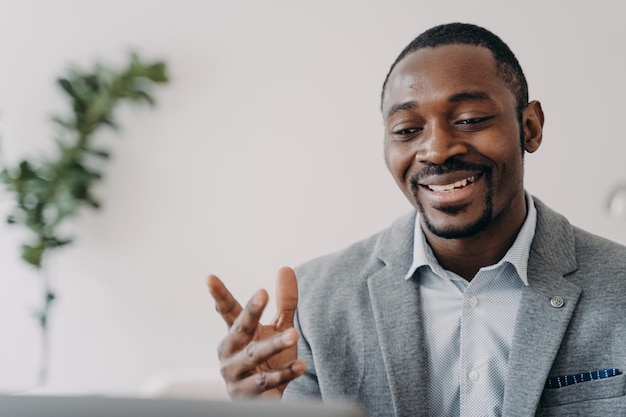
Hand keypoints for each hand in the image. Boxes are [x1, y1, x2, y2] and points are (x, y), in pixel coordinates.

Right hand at [207, 266, 305, 397]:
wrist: (267, 399)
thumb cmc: (270, 360)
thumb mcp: (278, 328)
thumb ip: (284, 302)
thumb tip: (285, 269)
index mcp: (235, 334)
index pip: (227, 311)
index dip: (219, 294)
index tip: (209, 278)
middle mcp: (229, 352)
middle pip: (240, 328)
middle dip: (250, 312)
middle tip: (262, 294)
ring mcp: (234, 374)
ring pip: (253, 355)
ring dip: (274, 345)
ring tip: (294, 335)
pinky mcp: (244, 394)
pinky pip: (265, 381)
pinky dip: (284, 373)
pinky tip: (301, 366)